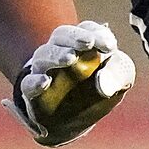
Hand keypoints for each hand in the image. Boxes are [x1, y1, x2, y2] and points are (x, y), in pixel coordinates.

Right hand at [8, 20, 134, 146]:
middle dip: (75, 36)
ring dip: (57, 55)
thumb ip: (119, 72)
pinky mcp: (32, 92)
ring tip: (70, 58)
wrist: (78, 119)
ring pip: (43, 55)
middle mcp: (61, 51)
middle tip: (88, 42)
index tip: (110, 47)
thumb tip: (103, 83)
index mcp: (84, 42)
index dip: (98, 34)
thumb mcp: (120, 79)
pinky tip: (45, 82)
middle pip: (62, 35)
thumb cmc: (102, 88)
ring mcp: (44, 70)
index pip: (88, 29)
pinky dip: (35, 81)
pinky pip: (28, 83)